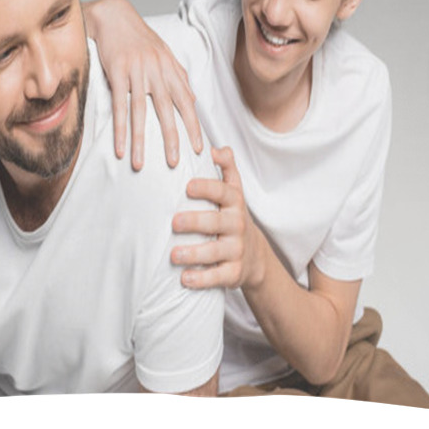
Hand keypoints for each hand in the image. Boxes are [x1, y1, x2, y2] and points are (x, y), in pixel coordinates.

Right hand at [84, 0, 202, 169]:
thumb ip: (178, 77)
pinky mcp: (117, 71)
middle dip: (172, 138)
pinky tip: (119, 146)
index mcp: (171, 69)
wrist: (114, 16)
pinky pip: (119, 104)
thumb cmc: (139, 38)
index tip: (198, 149)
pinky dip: (119, 127)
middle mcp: (157, 70)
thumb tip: (192, 99)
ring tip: (140, 164)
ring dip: (141, 140)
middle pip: (167, 110)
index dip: (193, 126)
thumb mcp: (163, 54)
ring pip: (141, 111)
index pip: (186, 102)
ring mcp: (137, 70)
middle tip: (175, 163)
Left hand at [171, 146, 264, 289]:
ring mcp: (237, 250)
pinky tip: (185, 278)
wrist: (254, 254)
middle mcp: (237, 225)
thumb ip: (226, 167)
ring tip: (174, 255)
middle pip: (217, 221)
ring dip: (194, 253)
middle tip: (174, 222)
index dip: (206, 188)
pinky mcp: (234, 272)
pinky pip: (219, 277)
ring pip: (216, 251)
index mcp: (234, 202)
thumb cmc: (231, 215)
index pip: (223, 191)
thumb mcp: (234, 190)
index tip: (187, 186)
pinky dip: (202, 279)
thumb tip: (216, 148)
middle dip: (196, 221)